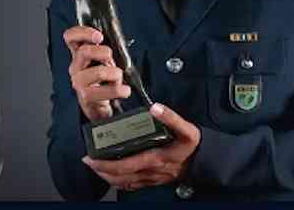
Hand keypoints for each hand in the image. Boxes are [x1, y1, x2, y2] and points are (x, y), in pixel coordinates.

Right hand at [63, 26, 130, 120]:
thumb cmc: (104, 82)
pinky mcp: (86, 97)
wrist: (100, 107)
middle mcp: (75, 67)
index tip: (98, 36)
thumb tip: (116, 39)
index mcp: (79, 55)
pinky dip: (119, 90)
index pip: (71, 38)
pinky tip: (124, 90)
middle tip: (111, 59)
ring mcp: (79, 82)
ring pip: (97, 72)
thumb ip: (105, 50)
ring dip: (114, 73)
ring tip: (119, 78)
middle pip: (84, 52)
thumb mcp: (105, 62)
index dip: (82, 33)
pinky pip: (104, 91)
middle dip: (103, 53)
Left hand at [82, 103, 200, 190]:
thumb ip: (171, 118)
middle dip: (101, 170)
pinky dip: (120, 182)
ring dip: (108, 177)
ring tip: (97, 167)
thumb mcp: (186, 129)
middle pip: (120, 176)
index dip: (105, 164)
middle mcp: (151, 171)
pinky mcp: (154, 180)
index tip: (91, 157)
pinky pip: (133, 185)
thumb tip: (155, 108)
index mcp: (155, 158)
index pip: (124, 165)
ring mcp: (152, 178)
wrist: (205, 161)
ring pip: (125, 183)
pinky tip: (113, 175)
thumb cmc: (193, 146)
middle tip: (88, 161)